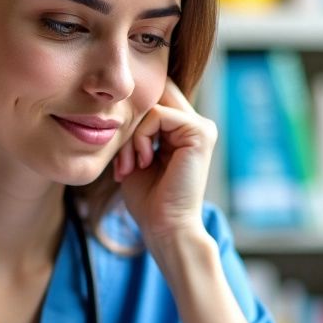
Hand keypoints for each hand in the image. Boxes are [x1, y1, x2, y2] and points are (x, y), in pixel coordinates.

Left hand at [113, 79, 216, 246]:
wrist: (164, 227)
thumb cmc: (148, 199)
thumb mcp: (134, 156)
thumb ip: (134, 129)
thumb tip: (122, 103)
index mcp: (182, 131)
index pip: (154, 99)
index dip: (130, 115)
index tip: (121, 154)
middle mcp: (195, 125)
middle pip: (153, 96)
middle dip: (129, 123)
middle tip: (123, 159)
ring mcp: (201, 127)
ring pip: (151, 106)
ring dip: (132, 136)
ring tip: (130, 166)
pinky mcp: (200, 132)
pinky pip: (157, 116)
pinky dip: (141, 138)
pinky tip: (143, 162)